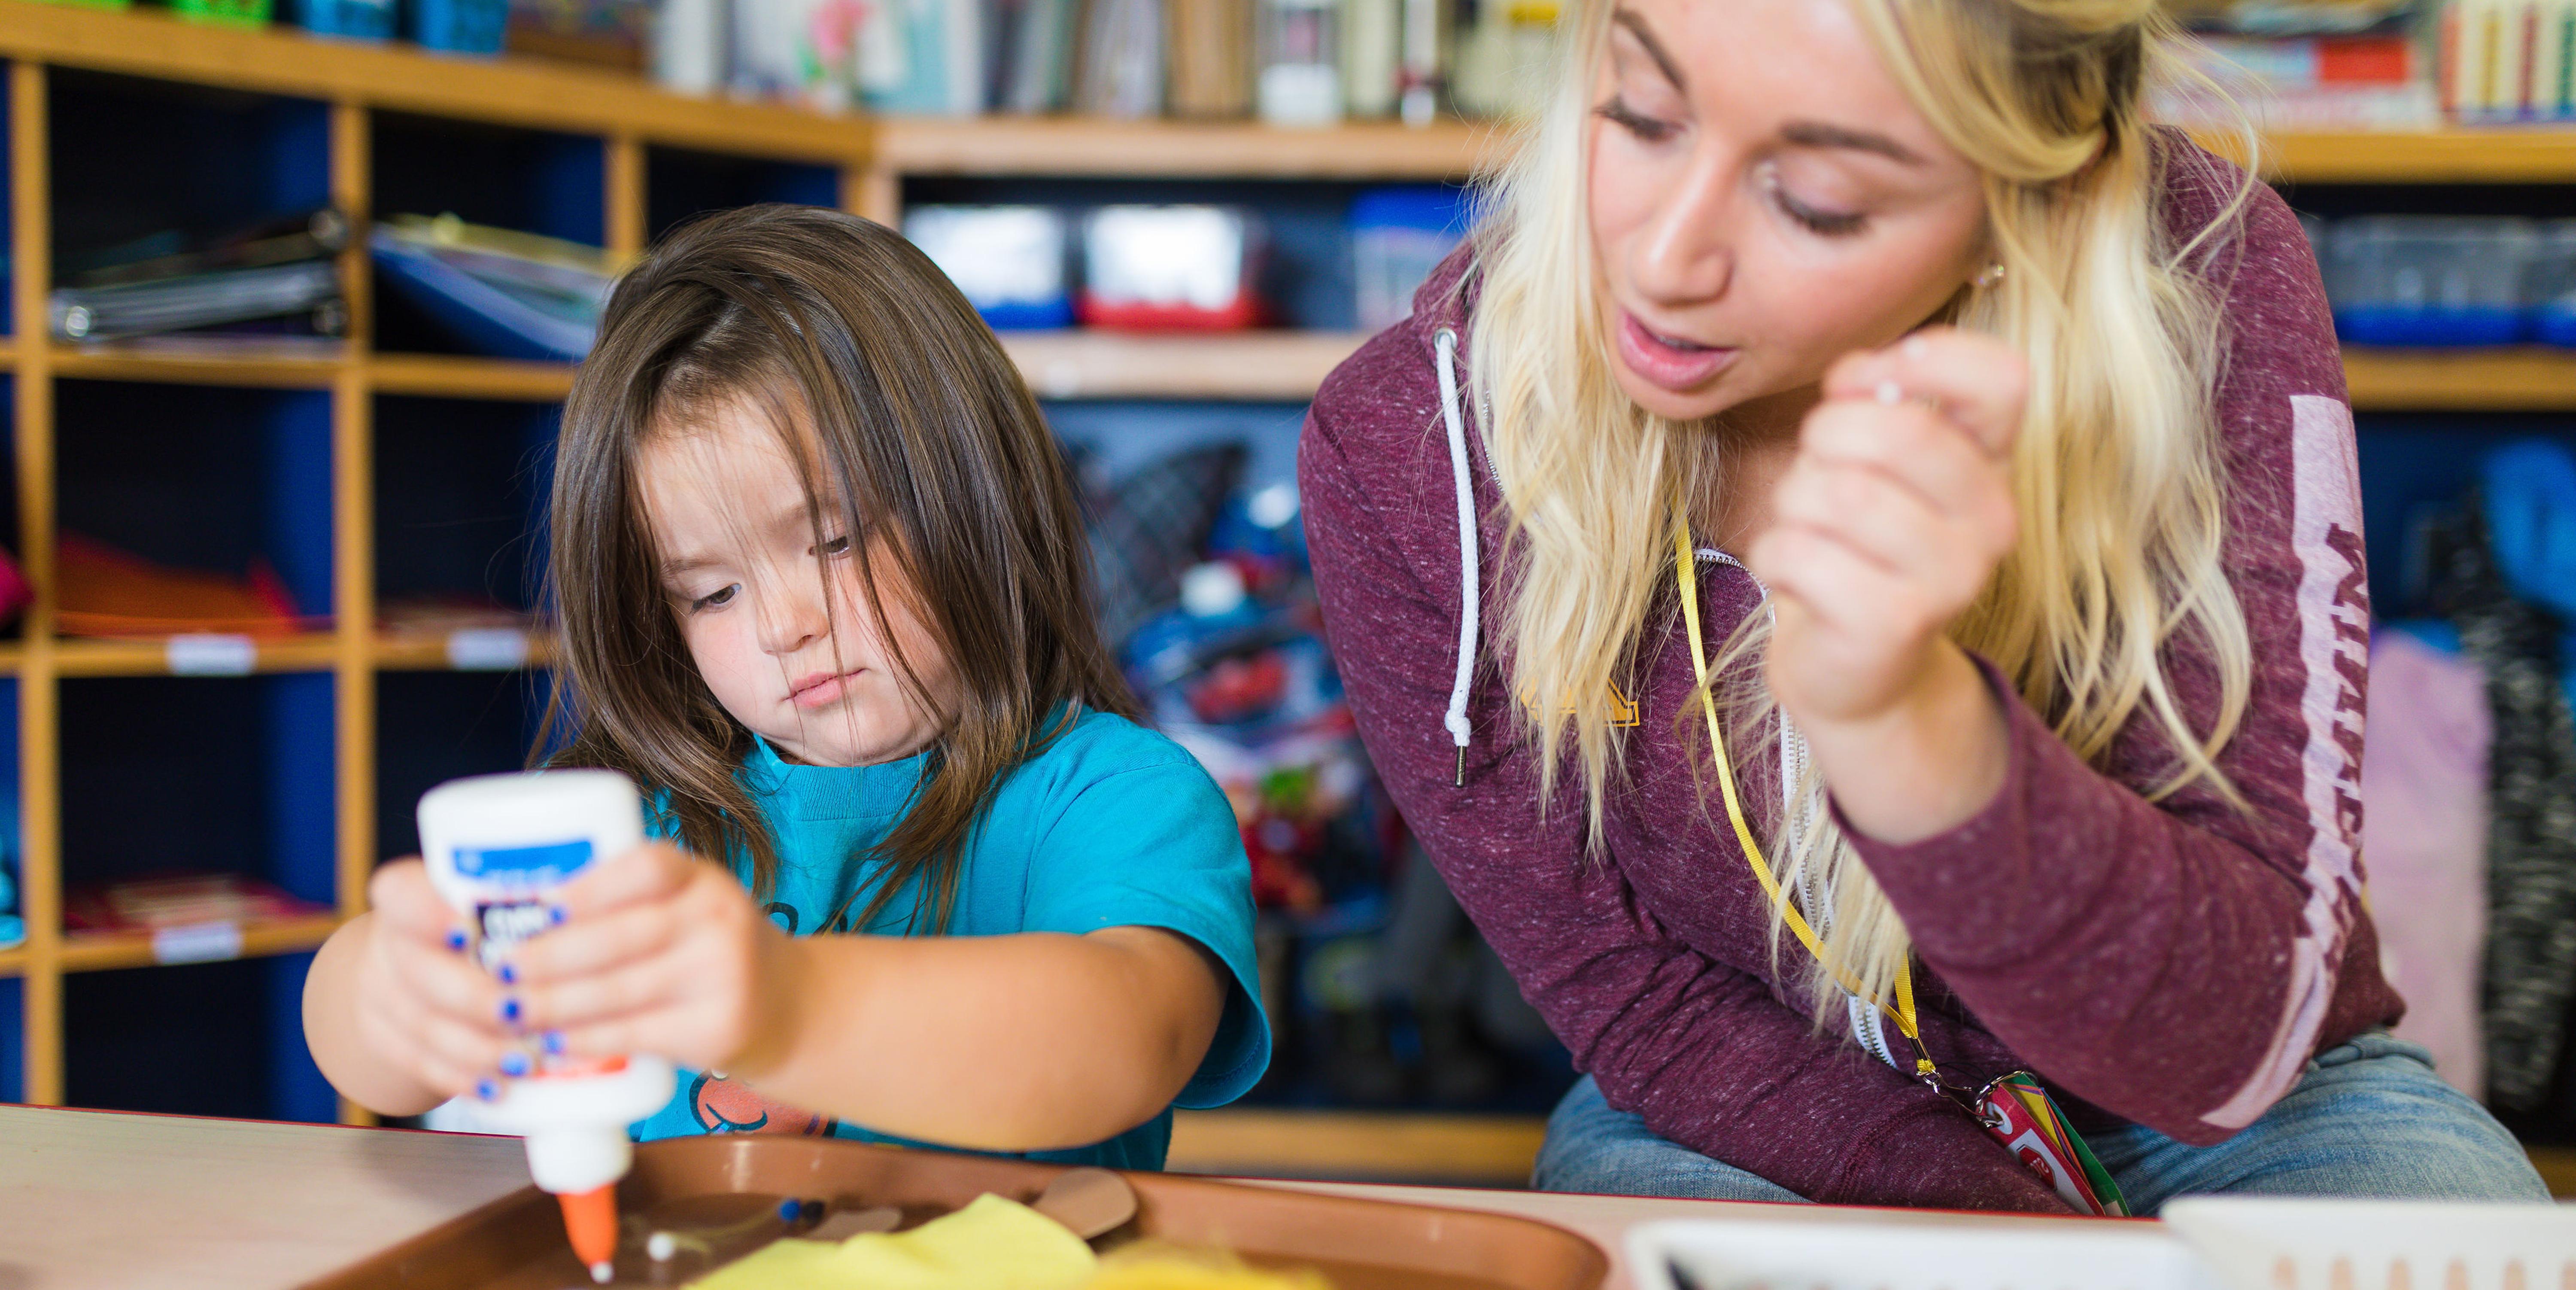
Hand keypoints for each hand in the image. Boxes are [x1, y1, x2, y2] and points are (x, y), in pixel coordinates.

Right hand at [350, 860, 513, 1100]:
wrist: (416, 970)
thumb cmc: (480, 929)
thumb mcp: (491, 905)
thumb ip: (523, 909)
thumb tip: (593, 919)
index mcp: (410, 897)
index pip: (400, 894)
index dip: (427, 914)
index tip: (467, 933)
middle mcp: (388, 942)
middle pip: (419, 971)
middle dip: (475, 999)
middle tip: (523, 1014)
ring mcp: (378, 992)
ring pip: (422, 1024)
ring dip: (477, 1048)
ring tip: (526, 1060)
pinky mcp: (381, 1037)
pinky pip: (417, 1061)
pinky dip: (460, 1077)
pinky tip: (496, 1087)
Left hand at [497, 841, 799, 1074]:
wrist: (787, 1004)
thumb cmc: (708, 947)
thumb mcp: (686, 903)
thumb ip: (624, 898)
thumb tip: (519, 906)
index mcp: (702, 878)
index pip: (645, 868)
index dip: (586, 887)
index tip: (535, 905)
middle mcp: (719, 919)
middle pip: (619, 937)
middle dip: (548, 956)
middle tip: (498, 968)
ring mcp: (723, 976)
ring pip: (618, 991)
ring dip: (552, 1004)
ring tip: (509, 1010)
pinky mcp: (718, 1028)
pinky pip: (634, 1034)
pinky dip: (585, 1039)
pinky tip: (552, 1040)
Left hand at [1745, 327, 2025, 730]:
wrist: (1858, 672)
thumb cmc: (1856, 544)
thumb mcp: (1875, 463)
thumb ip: (1877, 404)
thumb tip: (1855, 375)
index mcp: (1993, 464)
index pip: (1999, 377)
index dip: (1920, 358)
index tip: (1859, 381)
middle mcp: (1992, 520)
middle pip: (1898, 429)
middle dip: (1826, 435)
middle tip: (1815, 466)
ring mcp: (1951, 577)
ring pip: (1836, 493)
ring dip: (1792, 502)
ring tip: (1805, 530)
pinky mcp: (1893, 623)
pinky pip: (1798, 551)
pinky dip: (1772, 555)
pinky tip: (1794, 576)